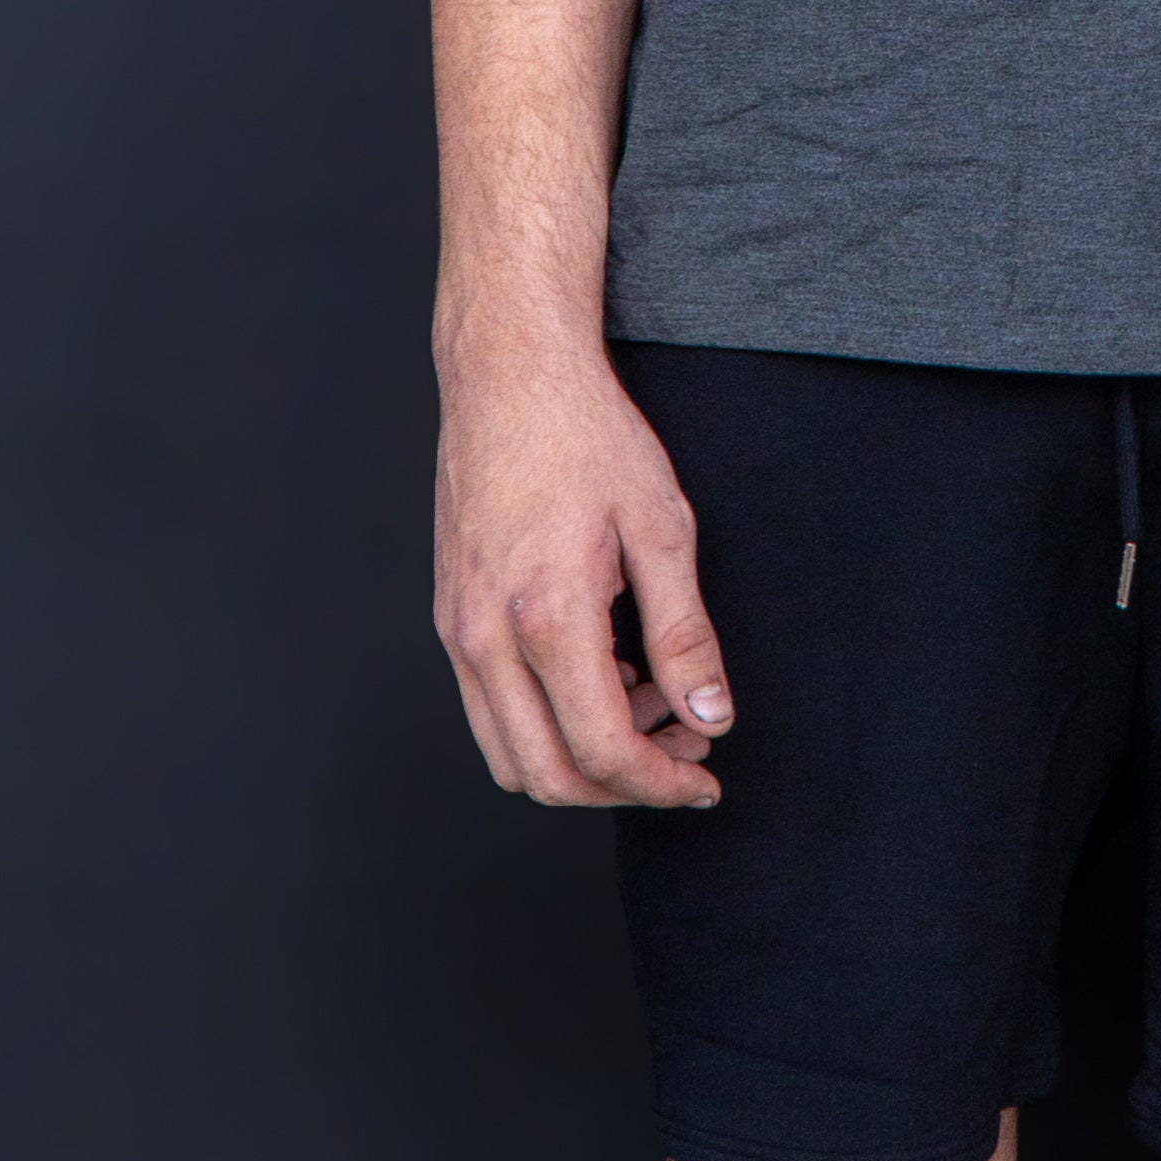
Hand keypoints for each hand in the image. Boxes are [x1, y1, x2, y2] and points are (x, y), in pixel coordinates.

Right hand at [434, 339, 732, 811]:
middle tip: (688, 749)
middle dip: (625, 786)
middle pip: (548, 776)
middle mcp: (486, 637)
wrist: (510, 374)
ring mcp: (458, 630)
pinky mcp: (451, 616)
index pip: (602, 750)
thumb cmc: (589, 436)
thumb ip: (686, 634)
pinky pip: (491, 711)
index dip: (661, 784)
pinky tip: (606, 675)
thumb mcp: (663, 527)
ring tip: (654, 708)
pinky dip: (548, 723)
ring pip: (511, 756)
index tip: (706, 780)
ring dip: (583, 760)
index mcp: (546, 616)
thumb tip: (709, 717)